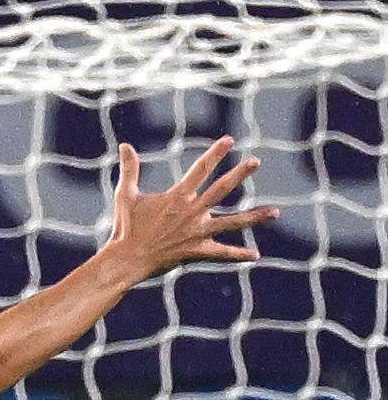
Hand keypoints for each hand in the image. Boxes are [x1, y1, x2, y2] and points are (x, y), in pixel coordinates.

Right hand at [94, 136, 274, 286]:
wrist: (126, 259)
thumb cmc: (125, 227)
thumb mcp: (126, 195)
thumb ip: (129, 169)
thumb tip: (124, 145)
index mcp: (177, 197)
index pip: (200, 170)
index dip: (215, 153)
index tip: (230, 140)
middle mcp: (191, 212)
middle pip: (221, 189)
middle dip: (239, 174)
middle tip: (254, 161)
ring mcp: (197, 232)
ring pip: (232, 223)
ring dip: (254, 217)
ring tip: (275, 213)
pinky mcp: (197, 251)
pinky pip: (221, 253)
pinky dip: (238, 255)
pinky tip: (255, 255)